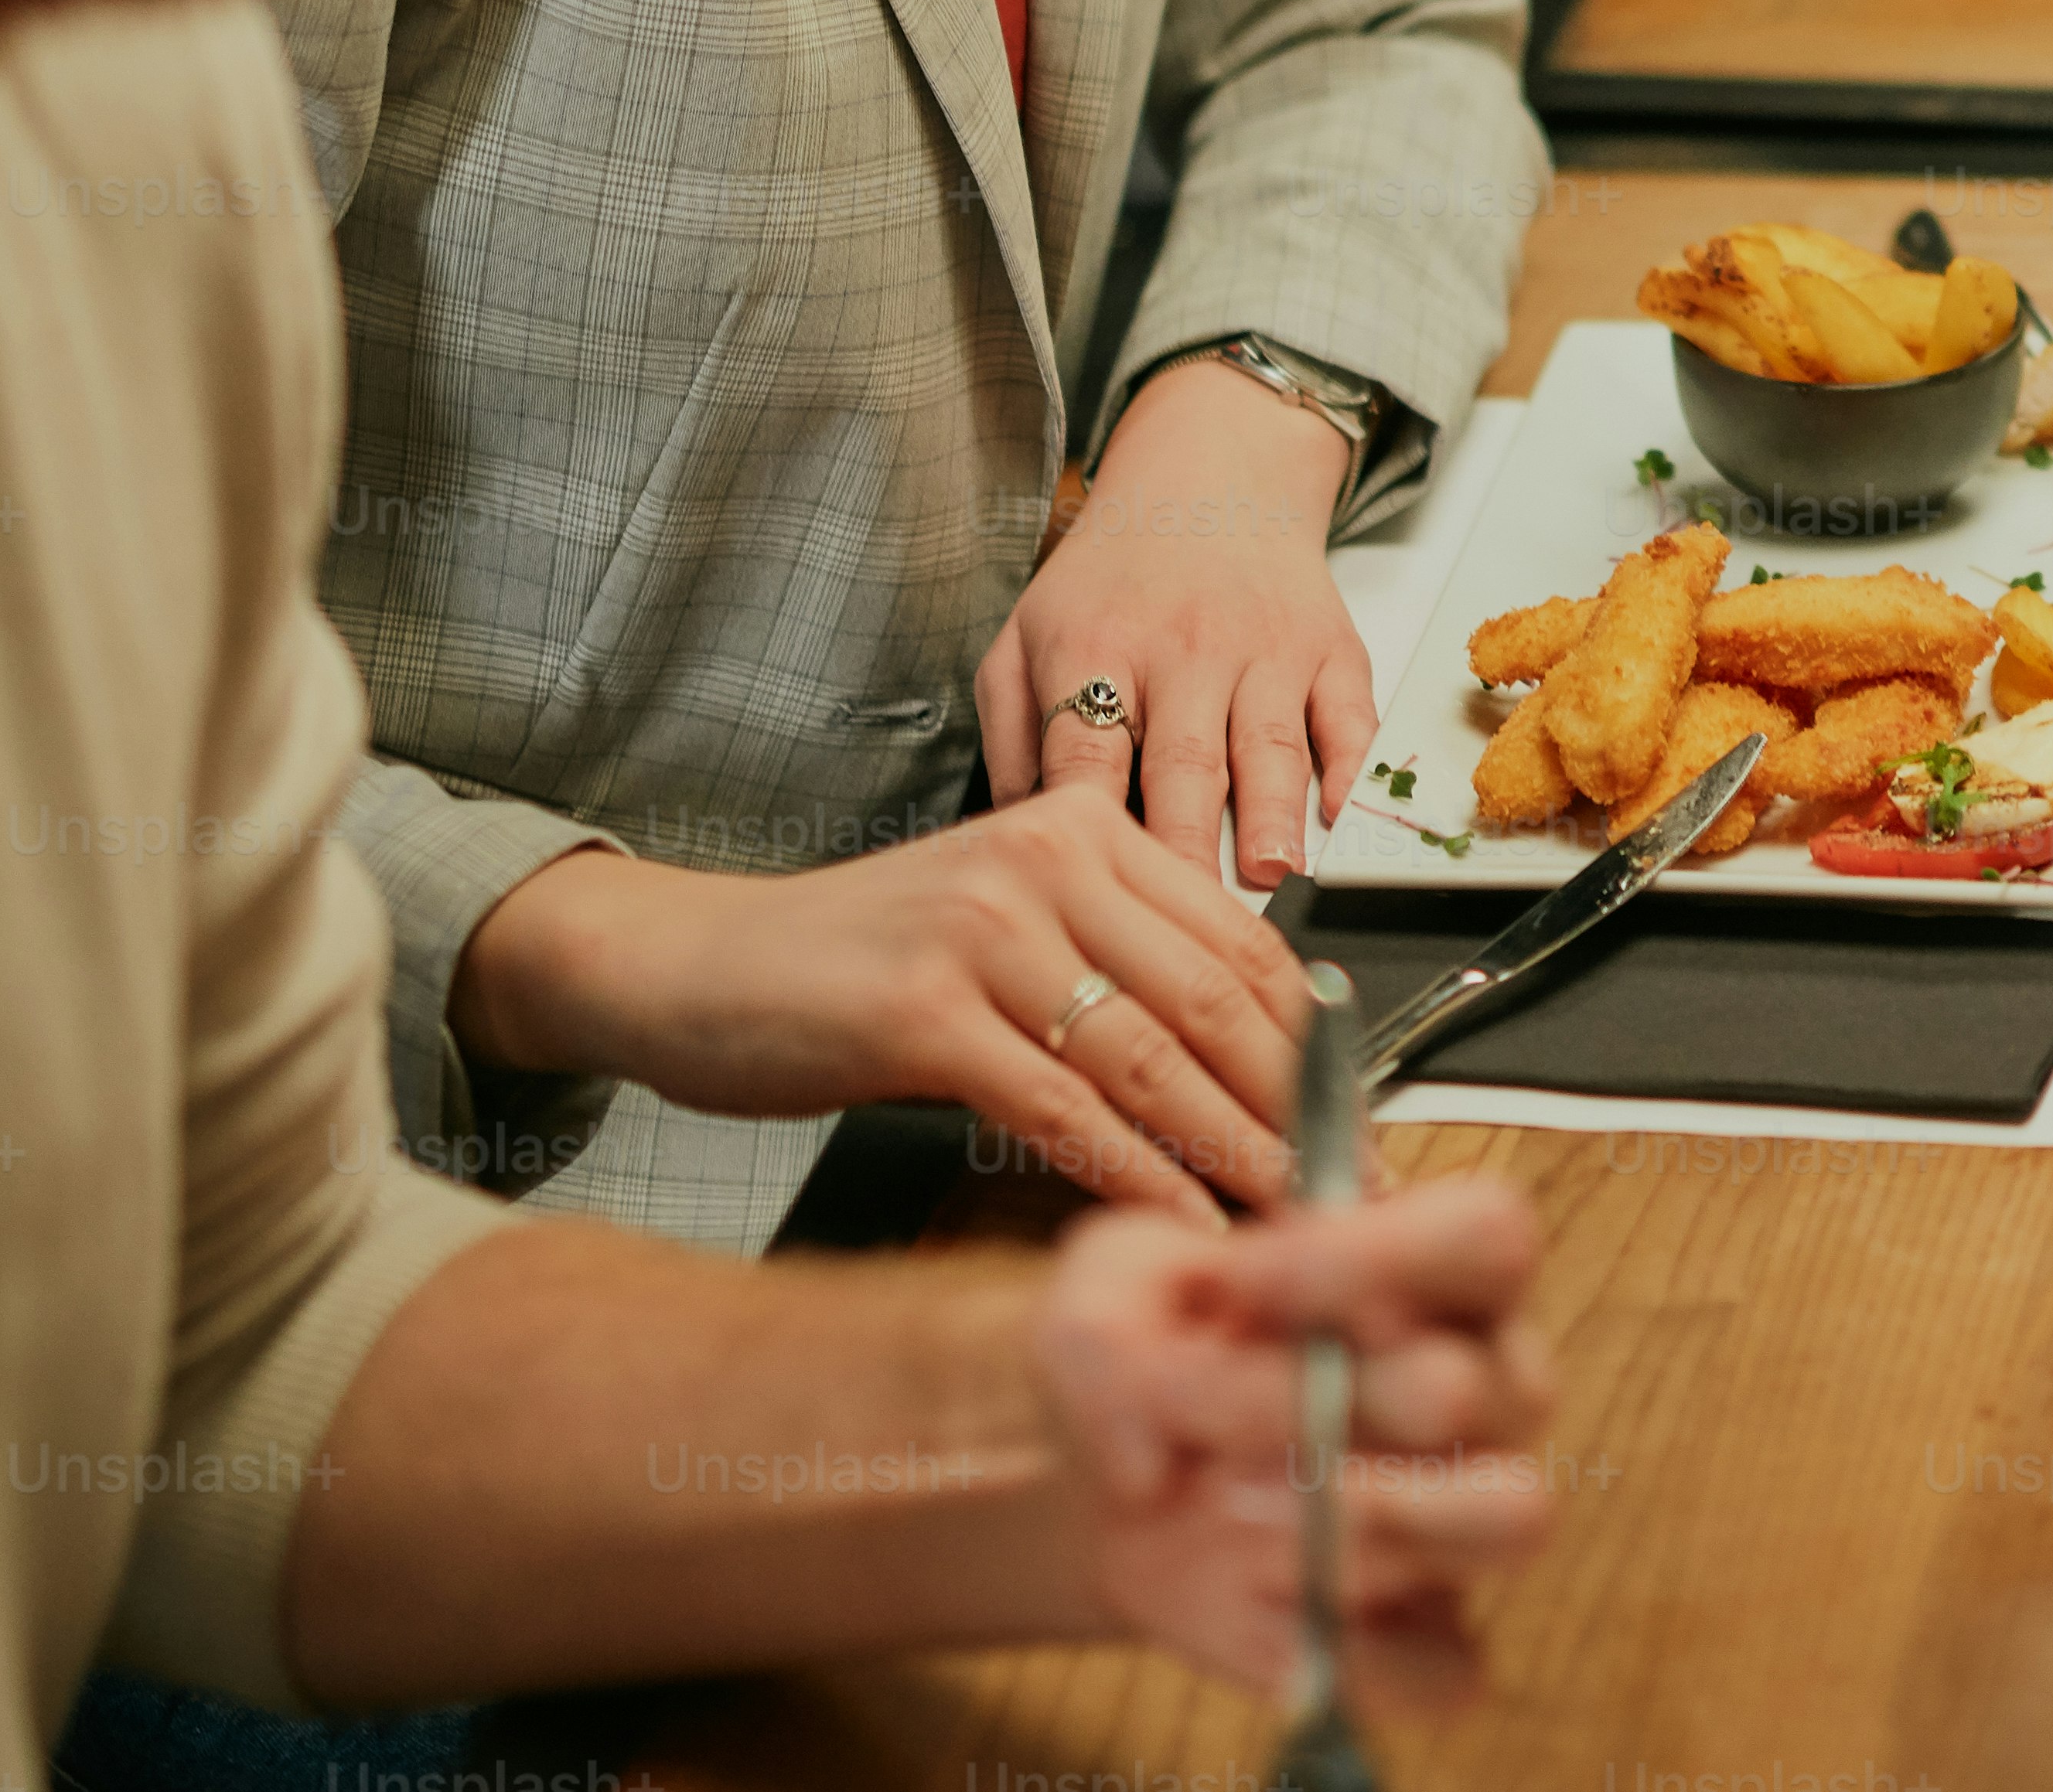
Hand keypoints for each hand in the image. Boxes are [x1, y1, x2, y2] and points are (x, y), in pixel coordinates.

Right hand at [454, 794, 1308, 1221]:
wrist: (691, 963)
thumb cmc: (850, 964)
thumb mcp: (1003, 932)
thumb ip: (1111, 968)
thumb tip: (1245, 1063)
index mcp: (1080, 827)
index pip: (1238, 942)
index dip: (1314, 1044)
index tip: (1362, 1121)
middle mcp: (1043, 861)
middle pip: (1214, 997)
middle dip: (1298, 1107)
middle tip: (1354, 1189)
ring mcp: (983, 931)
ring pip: (1151, 1055)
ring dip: (1235, 1150)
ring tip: (1293, 1219)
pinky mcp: (921, 1012)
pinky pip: (1062, 1107)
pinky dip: (1136, 1174)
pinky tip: (1181, 1224)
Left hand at [989, 352, 1369, 883]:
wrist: (1210, 476)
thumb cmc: (1111, 579)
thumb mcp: (1025, 636)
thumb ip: (1011, 738)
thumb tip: (1019, 837)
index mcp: (1096, 649)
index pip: (1090, 752)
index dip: (1094, 827)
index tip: (1097, 893)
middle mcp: (1184, 648)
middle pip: (1183, 763)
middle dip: (1188, 846)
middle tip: (1188, 918)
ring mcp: (1265, 647)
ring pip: (1270, 744)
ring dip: (1273, 814)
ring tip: (1272, 874)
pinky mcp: (1330, 646)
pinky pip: (1350, 713)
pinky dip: (1352, 765)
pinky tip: (1340, 812)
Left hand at [1042, 1172, 1561, 1707]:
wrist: (1114, 1490)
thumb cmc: (1143, 1356)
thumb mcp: (1095, 1303)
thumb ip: (1103, 1331)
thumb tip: (1151, 1457)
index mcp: (1441, 1276)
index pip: (1488, 1236)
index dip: (1377, 1256)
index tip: (1238, 1280)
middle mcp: (1489, 1387)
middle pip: (1468, 1387)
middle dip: (1300, 1402)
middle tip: (1183, 1406)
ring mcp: (1475, 1515)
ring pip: (1507, 1516)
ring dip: (1356, 1520)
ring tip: (1223, 1508)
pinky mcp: (1432, 1639)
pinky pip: (1447, 1669)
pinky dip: (1351, 1659)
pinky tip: (1253, 1610)